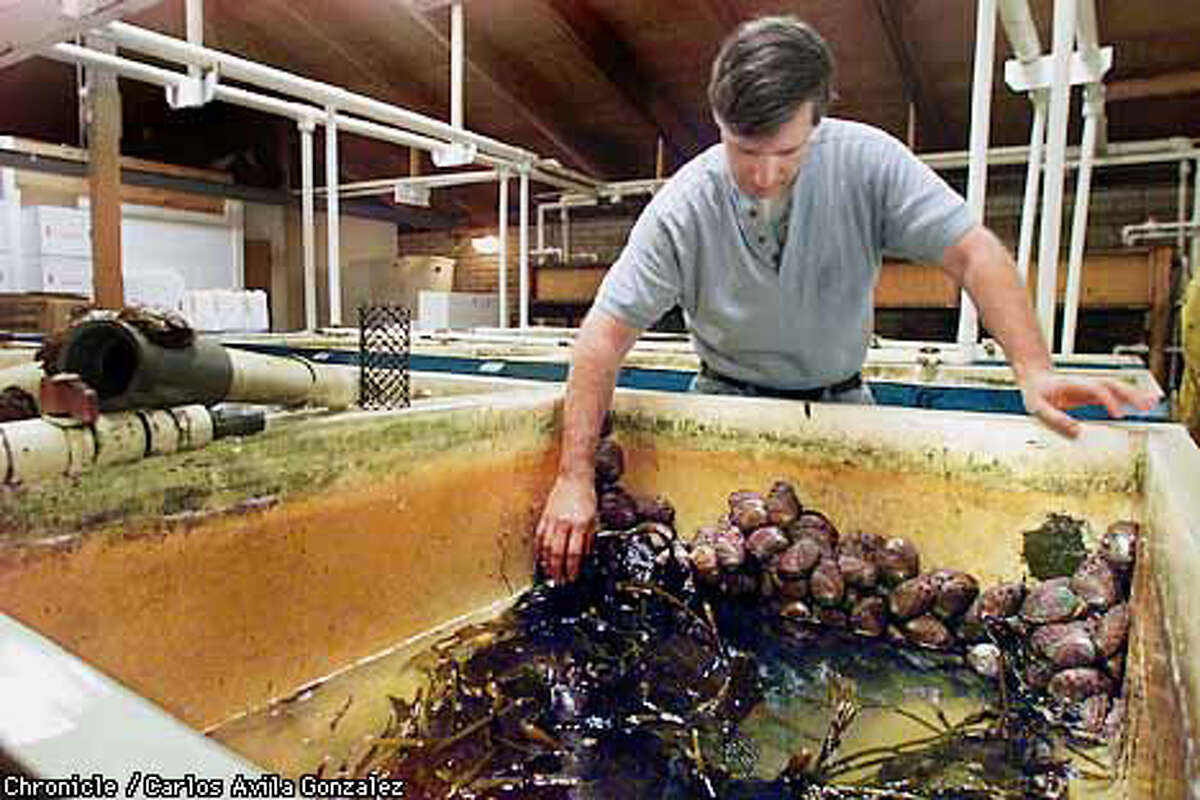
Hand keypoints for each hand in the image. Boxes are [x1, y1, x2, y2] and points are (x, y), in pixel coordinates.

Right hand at [535, 474, 596, 582]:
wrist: (574, 478)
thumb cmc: (586, 497)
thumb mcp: (593, 519)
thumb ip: (588, 539)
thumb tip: (584, 557)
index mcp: (579, 524)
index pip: (574, 552)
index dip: (572, 568)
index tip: (572, 577)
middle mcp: (564, 523)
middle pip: (558, 553)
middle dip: (558, 570)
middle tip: (559, 581)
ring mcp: (552, 520)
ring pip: (546, 546)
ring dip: (547, 563)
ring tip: (549, 574)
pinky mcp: (544, 516)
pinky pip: (540, 537)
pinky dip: (539, 550)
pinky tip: (541, 558)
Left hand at [1018, 369, 1162, 436]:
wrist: (1036, 380)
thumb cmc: (1036, 394)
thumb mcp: (1038, 407)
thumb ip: (1055, 419)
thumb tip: (1077, 432)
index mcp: (1073, 386)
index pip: (1096, 391)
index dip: (1109, 401)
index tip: (1118, 414)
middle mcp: (1086, 384)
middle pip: (1113, 385)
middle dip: (1130, 395)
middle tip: (1146, 406)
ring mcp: (1092, 387)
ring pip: (1118, 387)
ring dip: (1135, 395)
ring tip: (1152, 404)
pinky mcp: (1094, 393)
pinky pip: (1115, 394)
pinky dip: (1130, 398)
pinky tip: (1143, 404)